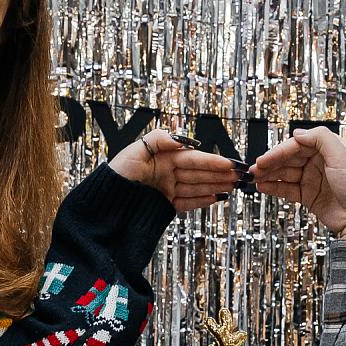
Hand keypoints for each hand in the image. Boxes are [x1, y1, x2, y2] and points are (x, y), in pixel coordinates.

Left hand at [108, 128, 241, 211]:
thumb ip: (160, 139)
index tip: (231, 164)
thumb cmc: (116, 176)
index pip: (195, 159)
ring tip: (234, 186)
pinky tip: (217, 198)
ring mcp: (167, 190)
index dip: (214, 162)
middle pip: (200, 173)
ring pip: (197, 187)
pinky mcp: (164, 206)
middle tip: (241, 176)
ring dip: (217, 187)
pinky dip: (203, 201)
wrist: (105, 205)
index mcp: (163, 158)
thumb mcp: (134, 151)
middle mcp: (168, 173)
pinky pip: (188, 203)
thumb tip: (184, 140)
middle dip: (221, 175)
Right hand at [249, 127, 345, 241]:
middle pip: (289, 158)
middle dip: (271, 162)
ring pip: (286, 173)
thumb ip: (321, 138)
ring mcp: (314, 180)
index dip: (281, 150)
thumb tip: (299, 132)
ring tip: (255, 178)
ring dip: (269, 175)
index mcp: (329, 149)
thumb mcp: (343, 156)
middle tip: (256, 168)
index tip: (266, 158)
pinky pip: (287, 189)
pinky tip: (264, 187)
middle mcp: (320, 163)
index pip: (299, 144)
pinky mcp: (309, 196)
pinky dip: (275, 187)